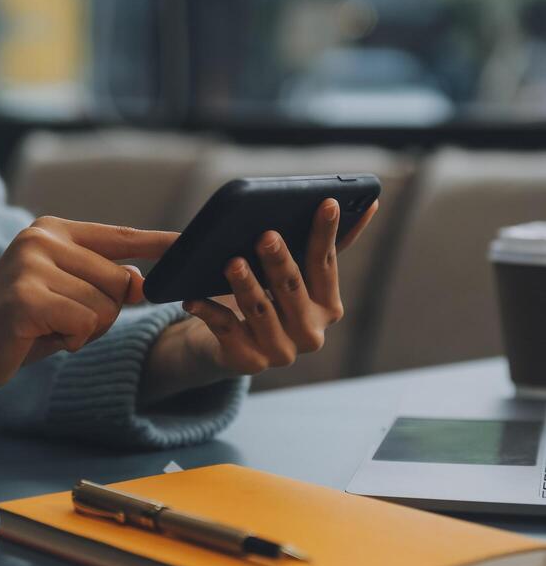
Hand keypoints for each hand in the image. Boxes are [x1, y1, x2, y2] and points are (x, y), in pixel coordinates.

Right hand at [0, 217, 177, 392]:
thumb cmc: (20, 324)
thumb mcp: (67, 295)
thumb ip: (102, 283)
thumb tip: (141, 284)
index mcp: (54, 230)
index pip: (121, 235)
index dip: (159, 243)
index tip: (190, 242)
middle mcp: (42, 237)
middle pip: (120, 281)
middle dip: (104, 313)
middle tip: (63, 321)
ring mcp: (31, 264)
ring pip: (105, 306)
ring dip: (84, 330)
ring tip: (47, 327)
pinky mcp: (26, 296)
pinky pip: (84, 324)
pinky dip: (70, 340)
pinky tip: (39, 337)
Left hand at [180, 198, 376, 377]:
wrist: (229, 346)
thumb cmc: (269, 298)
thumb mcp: (298, 273)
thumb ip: (327, 244)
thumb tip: (370, 204)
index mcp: (328, 307)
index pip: (325, 264)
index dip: (326, 233)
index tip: (327, 203)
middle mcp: (310, 334)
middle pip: (292, 288)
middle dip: (279, 260)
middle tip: (266, 234)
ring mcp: (280, 352)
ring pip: (260, 311)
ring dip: (246, 285)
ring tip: (232, 262)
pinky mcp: (248, 362)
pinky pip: (226, 330)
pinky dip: (209, 311)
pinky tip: (193, 297)